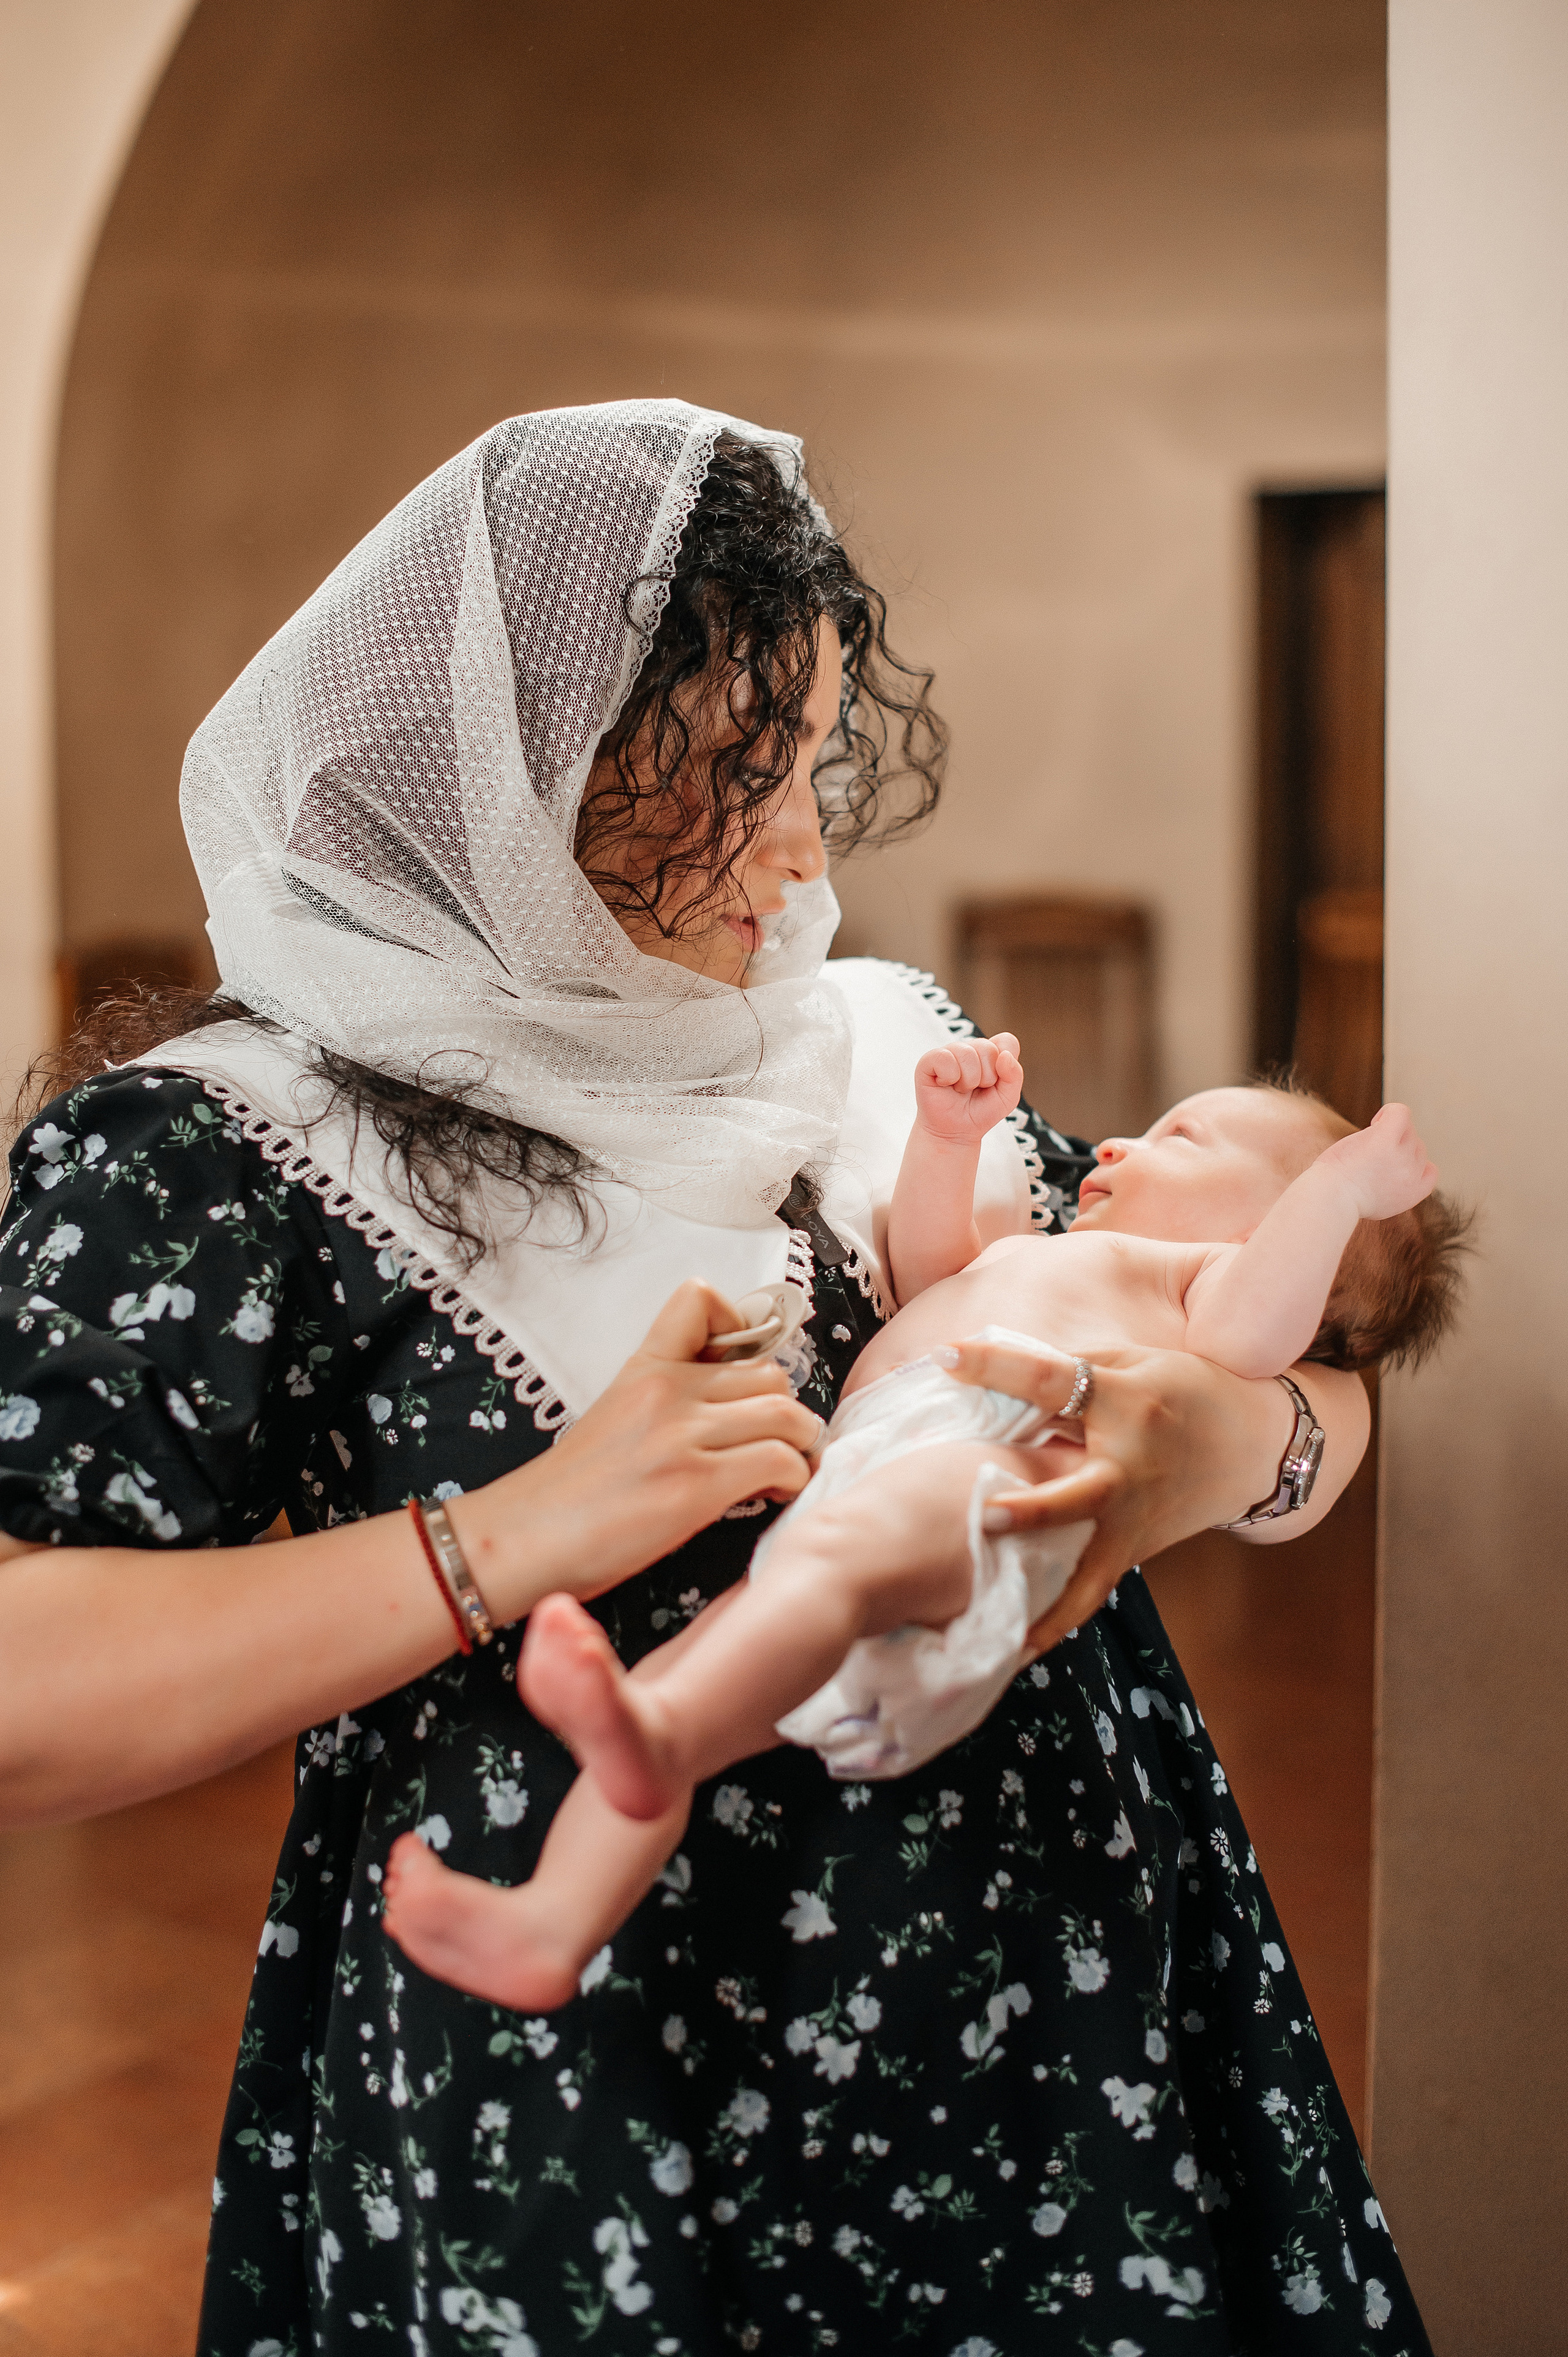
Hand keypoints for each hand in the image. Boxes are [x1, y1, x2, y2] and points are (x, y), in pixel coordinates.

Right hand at [469, 1282, 823, 1605]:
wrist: (524, 1538)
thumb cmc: (568, 1492)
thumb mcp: (614, 1415)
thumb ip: (668, 1399)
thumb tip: (730, 1409)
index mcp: (644, 1368)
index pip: (700, 1298)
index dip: (740, 1326)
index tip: (742, 1372)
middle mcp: (666, 1391)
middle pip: (769, 1372)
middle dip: (785, 1408)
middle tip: (775, 1441)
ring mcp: (681, 1436)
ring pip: (786, 1413)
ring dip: (800, 1444)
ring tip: (784, 1469)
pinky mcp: (694, 1485)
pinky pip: (780, 1460)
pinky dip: (793, 1477)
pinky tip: (771, 1494)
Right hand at [913, 1034, 1023, 1144]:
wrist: (955, 1132)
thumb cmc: (980, 1112)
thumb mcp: (1007, 1098)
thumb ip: (1014, 1075)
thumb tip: (1004, 1055)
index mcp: (990, 1052)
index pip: (1007, 1041)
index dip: (1005, 1064)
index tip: (994, 1082)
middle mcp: (969, 1048)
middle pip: (988, 1048)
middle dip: (986, 1078)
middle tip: (974, 1090)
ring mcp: (949, 1052)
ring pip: (967, 1053)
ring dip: (967, 1081)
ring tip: (960, 1089)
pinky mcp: (929, 1060)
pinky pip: (945, 1058)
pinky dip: (949, 1077)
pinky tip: (945, 1085)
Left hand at [932, 1337, 1365, 1655]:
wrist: (1256, 1446)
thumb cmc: (1187, 1392)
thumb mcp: (1137, 1361)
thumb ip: (1072, 1368)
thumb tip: (997, 1371)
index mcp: (1129, 1404)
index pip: (1054, 1382)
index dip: (997, 1366)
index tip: (944, 1357)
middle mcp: (1131, 1469)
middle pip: (1078, 1495)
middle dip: (1033, 1509)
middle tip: (985, 1516)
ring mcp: (1136, 1520)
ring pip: (1091, 1573)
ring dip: (1048, 1605)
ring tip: (1004, 1638)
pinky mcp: (1138, 1551)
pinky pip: (1093, 1587)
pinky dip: (1060, 1616)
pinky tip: (1018, 1645)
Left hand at [1317, 1102, 1437, 1219]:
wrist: (1330, 1199)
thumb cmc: (1341, 1199)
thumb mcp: (1378, 1203)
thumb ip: (1393, 1186)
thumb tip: (1390, 1165)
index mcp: (1414, 1193)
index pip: (1429, 1169)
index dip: (1410, 1163)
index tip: (1387, 1167)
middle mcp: (1413, 1174)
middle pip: (1415, 1146)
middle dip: (1393, 1148)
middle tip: (1365, 1159)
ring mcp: (1402, 1155)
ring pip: (1407, 1129)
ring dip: (1386, 1132)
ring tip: (1363, 1145)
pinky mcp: (1386, 1139)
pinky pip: (1400, 1112)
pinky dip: (1389, 1111)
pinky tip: (1374, 1122)